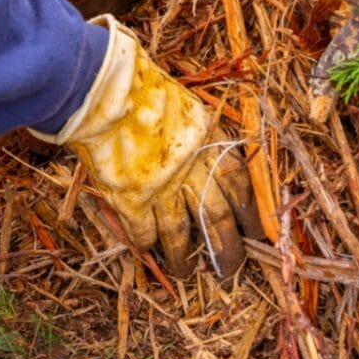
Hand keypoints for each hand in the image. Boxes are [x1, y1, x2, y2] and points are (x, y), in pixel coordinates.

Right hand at [30, 15, 262, 276]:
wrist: (103, 88)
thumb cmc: (138, 85)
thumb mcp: (181, 104)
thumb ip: (193, 132)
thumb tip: (200, 151)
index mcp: (208, 138)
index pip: (239, 181)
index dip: (249, 209)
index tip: (255, 229)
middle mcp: (191, 167)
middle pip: (218, 215)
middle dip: (227, 246)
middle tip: (231, 267)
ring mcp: (161, 186)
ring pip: (182, 233)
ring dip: (185, 257)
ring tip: (188, 273)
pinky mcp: (131, 199)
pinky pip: (144, 232)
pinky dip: (146, 244)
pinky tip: (148, 253)